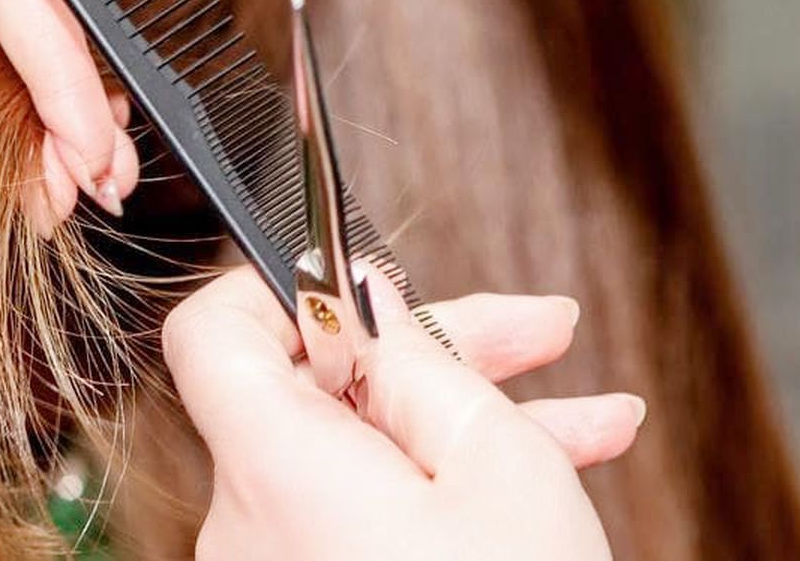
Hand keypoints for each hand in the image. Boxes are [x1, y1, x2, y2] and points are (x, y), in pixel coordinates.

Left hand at [162, 265, 641, 558]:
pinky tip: (547, 466)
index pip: (213, 333)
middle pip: (314, 385)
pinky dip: (435, 487)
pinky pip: (358, 512)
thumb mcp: (499, 465)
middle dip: (430, 350)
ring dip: (463, 421)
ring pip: (356, 452)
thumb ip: (421, 360)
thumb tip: (370, 299)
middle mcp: (250, 520)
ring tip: (586, 414)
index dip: (282, 285)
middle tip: (535, 330)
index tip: (368, 279)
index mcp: (276, 466)